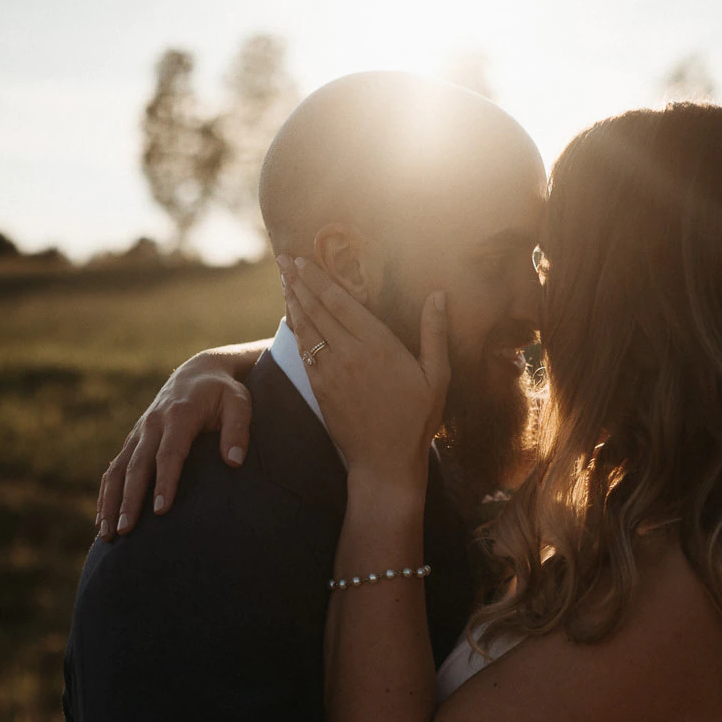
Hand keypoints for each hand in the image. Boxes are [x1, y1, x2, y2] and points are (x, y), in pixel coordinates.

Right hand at [96, 347, 257, 538]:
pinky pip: (114, 468)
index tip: (162, 511)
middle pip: (137, 466)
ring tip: (106, 534)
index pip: (169, 453)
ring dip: (111, 501)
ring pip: (118, 469)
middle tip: (126, 530)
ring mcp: (139, 432)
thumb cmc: (224, 392)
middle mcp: (153, 424)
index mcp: (179, 415)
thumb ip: (238, 430)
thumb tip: (234, 462)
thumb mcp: (239, 403)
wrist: (198, 372)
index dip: (165, 482)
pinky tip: (102, 519)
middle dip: (130, 499)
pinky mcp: (134, 440)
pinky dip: (106, 493)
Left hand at [279, 256, 448, 493]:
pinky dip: (295, 330)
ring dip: (292, 301)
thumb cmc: (417, 419)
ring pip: (306, 328)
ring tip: (283, 279)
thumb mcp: (437, 377)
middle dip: (298, 282)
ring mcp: (331, 372)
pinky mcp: (320, 389)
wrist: (386, 461)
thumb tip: (439, 295)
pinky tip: (291, 316)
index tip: (303, 260)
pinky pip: (303, 352)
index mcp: (379, 346)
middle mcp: (350, 354)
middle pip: (318, 309)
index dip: (319, 279)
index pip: (341, 302)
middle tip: (283, 259)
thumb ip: (435, 334)